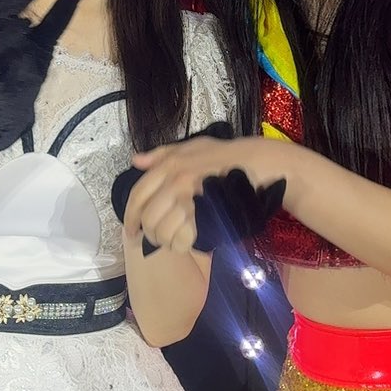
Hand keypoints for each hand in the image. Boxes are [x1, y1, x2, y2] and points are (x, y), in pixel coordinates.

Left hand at [120, 131, 286, 256]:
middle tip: (158, 238)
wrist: (260, 165)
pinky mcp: (206, 215)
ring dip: (166, 240)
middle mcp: (176, 181)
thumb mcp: (194, 145)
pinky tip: (188, 242)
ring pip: (163, 231)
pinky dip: (182, 245)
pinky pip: (182, 239)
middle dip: (150, 233)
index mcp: (170, 165)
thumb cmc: (228, 155)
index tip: (132, 230)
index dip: (130, 216)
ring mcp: (191, 198)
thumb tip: (137, 161)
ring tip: (175, 240)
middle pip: (148, 218)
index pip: (138, 195)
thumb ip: (163, 154)